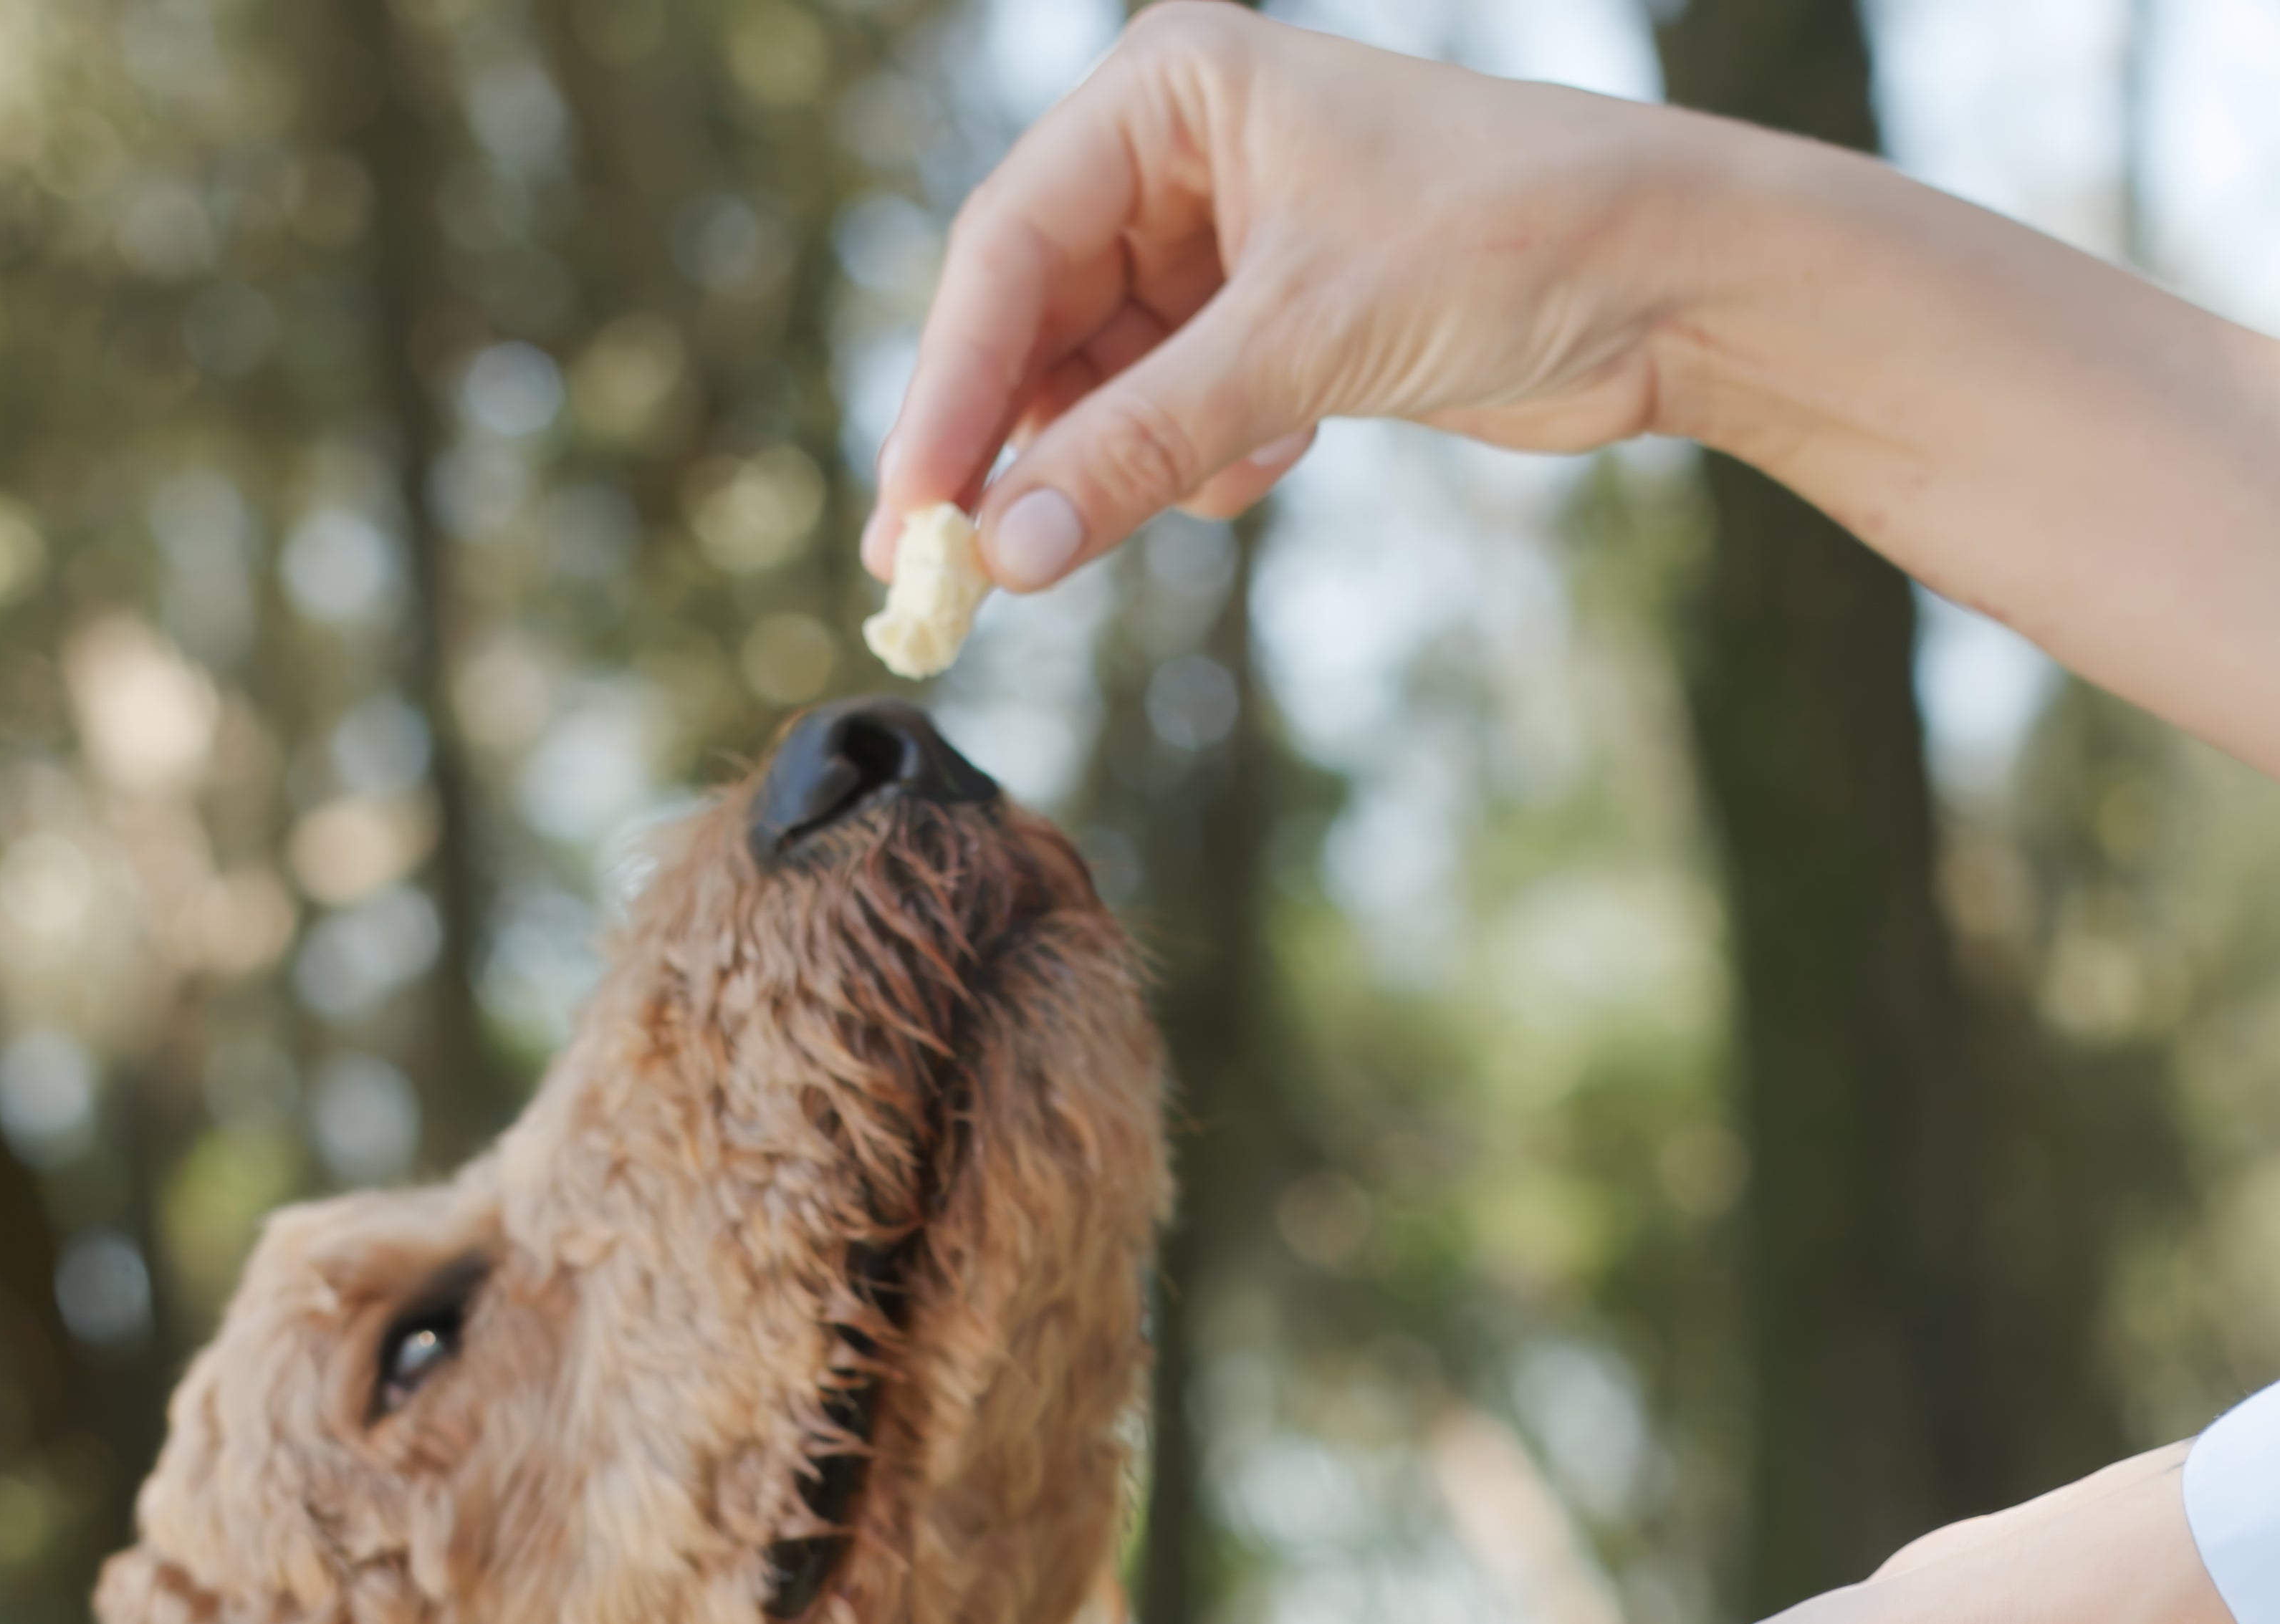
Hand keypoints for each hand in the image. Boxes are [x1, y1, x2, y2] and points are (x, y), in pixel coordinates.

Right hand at [868, 7, 2279, 774]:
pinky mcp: (1271, 325)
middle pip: (1035, 321)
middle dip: (1009, 450)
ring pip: (1100, 385)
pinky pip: (1171, 419)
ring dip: (1119, 465)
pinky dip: (1201, 463)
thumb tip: (1006, 556)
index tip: (910, 513)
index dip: (948, 391)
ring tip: (1211, 481)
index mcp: (1172, 92)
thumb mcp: (1300, 344)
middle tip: (944, 577)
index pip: (1007, 249)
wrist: (1669, 281)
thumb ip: (1139, 447)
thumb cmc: (1503, 245)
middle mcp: (1183, 156)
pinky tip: (1282, 458)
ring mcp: (1225, 244)